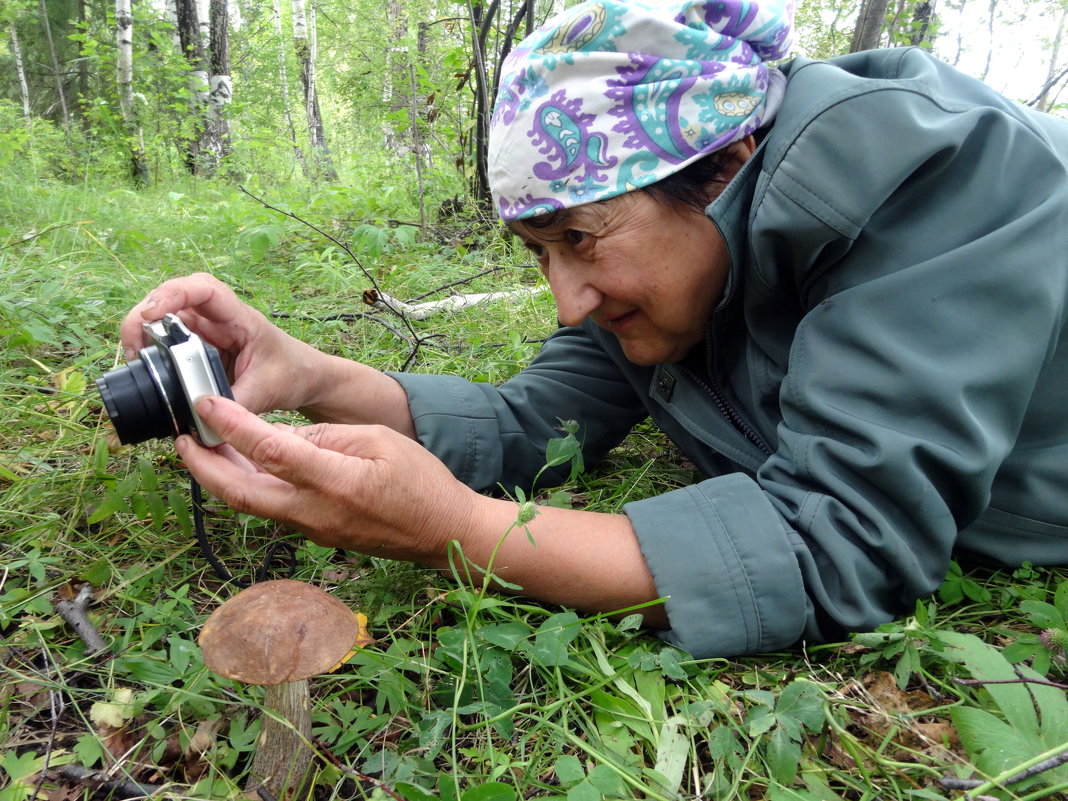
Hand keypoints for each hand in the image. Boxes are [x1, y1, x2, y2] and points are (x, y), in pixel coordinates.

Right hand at [120, 272, 326, 414]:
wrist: (306, 380)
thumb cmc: (294, 373)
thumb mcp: (269, 390)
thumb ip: (238, 405)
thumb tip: (202, 420)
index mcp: (240, 318)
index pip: (204, 290)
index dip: (173, 293)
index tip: (152, 314)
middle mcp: (218, 320)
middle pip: (172, 300)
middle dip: (144, 316)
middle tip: (131, 347)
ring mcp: (206, 334)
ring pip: (164, 322)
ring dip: (143, 335)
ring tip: (133, 360)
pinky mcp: (197, 352)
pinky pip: (168, 345)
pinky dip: (152, 353)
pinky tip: (143, 369)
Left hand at [175, 395, 476, 559]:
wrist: (443, 533)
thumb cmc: (421, 482)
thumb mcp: (378, 442)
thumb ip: (326, 438)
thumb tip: (278, 437)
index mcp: (335, 482)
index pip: (271, 452)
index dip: (233, 427)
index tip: (207, 403)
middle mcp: (315, 513)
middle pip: (240, 493)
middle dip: (203, 466)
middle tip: (182, 437)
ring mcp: (312, 529)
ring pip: (251, 503)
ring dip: (221, 476)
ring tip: (204, 446)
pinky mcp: (315, 534)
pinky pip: (271, 508)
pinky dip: (248, 485)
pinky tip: (244, 465)